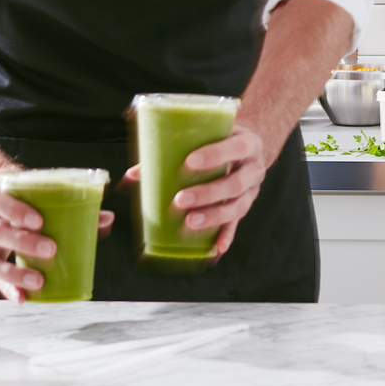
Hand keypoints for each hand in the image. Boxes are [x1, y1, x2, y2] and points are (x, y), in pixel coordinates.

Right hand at [0, 175, 114, 302]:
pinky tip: (22, 297)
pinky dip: (6, 288)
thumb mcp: (31, 187)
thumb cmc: (14, 191)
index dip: (15, 210)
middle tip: (50, 249)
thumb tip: (105, 218)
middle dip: (22, 242)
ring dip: (13, 272)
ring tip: (38, 281)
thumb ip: (66, 200)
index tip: (40, 221)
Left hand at [125, 123, 267, 259]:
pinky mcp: (246, 205)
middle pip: (235, 183)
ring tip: (190, 222)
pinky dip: (227, 235)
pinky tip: (216, 248)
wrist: (247, 148)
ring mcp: (252, 190)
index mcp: (246, 143)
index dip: (215, 155)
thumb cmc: (219, 140)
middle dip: (208, 193)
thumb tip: (131, 175)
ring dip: (213, 216)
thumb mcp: (205, 136)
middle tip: (180, 199)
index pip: (235, 147)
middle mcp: (253, 168)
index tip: (189, 162)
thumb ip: (171, 150)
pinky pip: (238, 223)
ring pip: (238, 206)